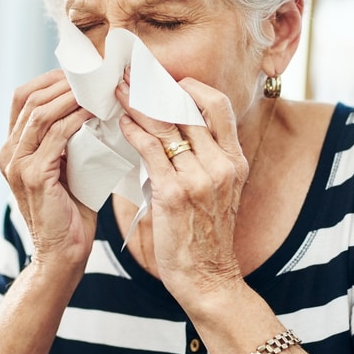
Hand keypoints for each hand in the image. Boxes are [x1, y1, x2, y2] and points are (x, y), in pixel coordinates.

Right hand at [0, 70, 97, 268]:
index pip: (21, 99)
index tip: (78, 74)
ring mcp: (17, 165)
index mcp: (11, 149)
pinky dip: (75, 119)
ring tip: (96, 89)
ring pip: (40, 113)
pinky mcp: (33, 175)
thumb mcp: (64, 169)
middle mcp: (8, 154)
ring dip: (70, 97)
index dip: (48, 81)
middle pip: (30, 100)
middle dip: (62, 83)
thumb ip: (66, 142)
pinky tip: (93, 112)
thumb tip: (90, 109)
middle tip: (92, 76)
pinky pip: (56, 136)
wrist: (63, 254)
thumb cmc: (70, 213)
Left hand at [116, 77, 247, 305]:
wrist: (208, 279)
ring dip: (138, 102)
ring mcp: (200, 178)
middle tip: (132, 73)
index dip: (191, 87)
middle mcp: (222, 165)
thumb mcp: (219, 194)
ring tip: (118, 90)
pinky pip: (150, 150)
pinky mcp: (175, 193)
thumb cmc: (205, 238)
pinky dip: (133, 131)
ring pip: (166, 125)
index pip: (218, 106)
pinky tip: (120, 122)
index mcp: (235, 161)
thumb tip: (173, 133)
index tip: (164, 80)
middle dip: (157, 86)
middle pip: (188, 108)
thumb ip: (205, 162)